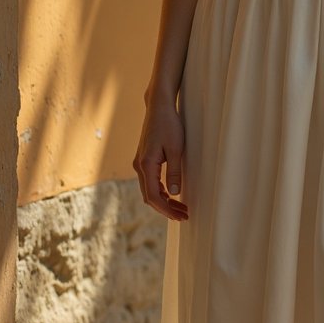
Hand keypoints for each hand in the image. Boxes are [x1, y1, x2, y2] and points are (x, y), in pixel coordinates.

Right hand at [133, 99, 187, 220]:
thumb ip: (174, 172)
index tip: (180, 216)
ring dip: (164, 201)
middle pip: (150, 196)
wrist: (159, 107)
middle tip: (184, 215)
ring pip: (149, 190)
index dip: (167, 209)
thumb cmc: (169, 124)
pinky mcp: (144, 160)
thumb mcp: (176, 149)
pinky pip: (150, 182)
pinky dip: (160, 191)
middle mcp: (139, 166)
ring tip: (181, 208)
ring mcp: (140, 163)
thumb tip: (175, 194)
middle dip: (166, 209)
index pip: (153, 196)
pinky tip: (172, 195)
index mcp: (146, 165)